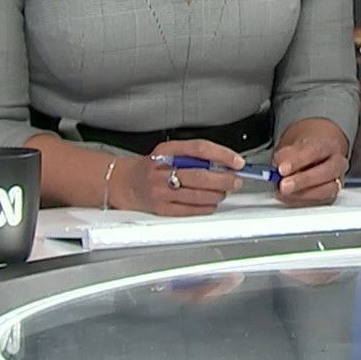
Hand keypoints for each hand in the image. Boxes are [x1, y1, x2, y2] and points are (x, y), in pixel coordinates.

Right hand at [115, 138, 244, 215]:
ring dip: (217, 195)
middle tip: (236, 181)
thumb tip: (224, 162)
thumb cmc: (150, 166)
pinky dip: (206, 207)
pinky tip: (211, 203)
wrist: (123, 182)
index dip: (222, 155)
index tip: (237, 162)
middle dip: (224, 179)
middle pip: (201, 175)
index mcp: (166, 150)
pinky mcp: (161, 209)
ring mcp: (160, 191)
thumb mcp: (169, 151)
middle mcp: (162, 170)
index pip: (199, 149)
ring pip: (198, 195)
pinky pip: (189, 210)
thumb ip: (194, 154)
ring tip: (224, 192)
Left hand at [273, 118, 350, 205]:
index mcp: (329, 145)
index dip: (298, 160)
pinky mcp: (331, 196)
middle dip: (303, 180)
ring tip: (285, 192)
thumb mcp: (290, 145)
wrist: (315, 156)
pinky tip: (290, 197)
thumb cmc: (303, 151)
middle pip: (326, 172)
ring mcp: (337, 180)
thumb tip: (277, 168)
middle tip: (284, 185)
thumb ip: (284, 156)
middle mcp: (338, 163)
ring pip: (328, 190)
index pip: (316, 150)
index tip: (282, 168)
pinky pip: (320, 201)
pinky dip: (303, 201)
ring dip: (304, 193)